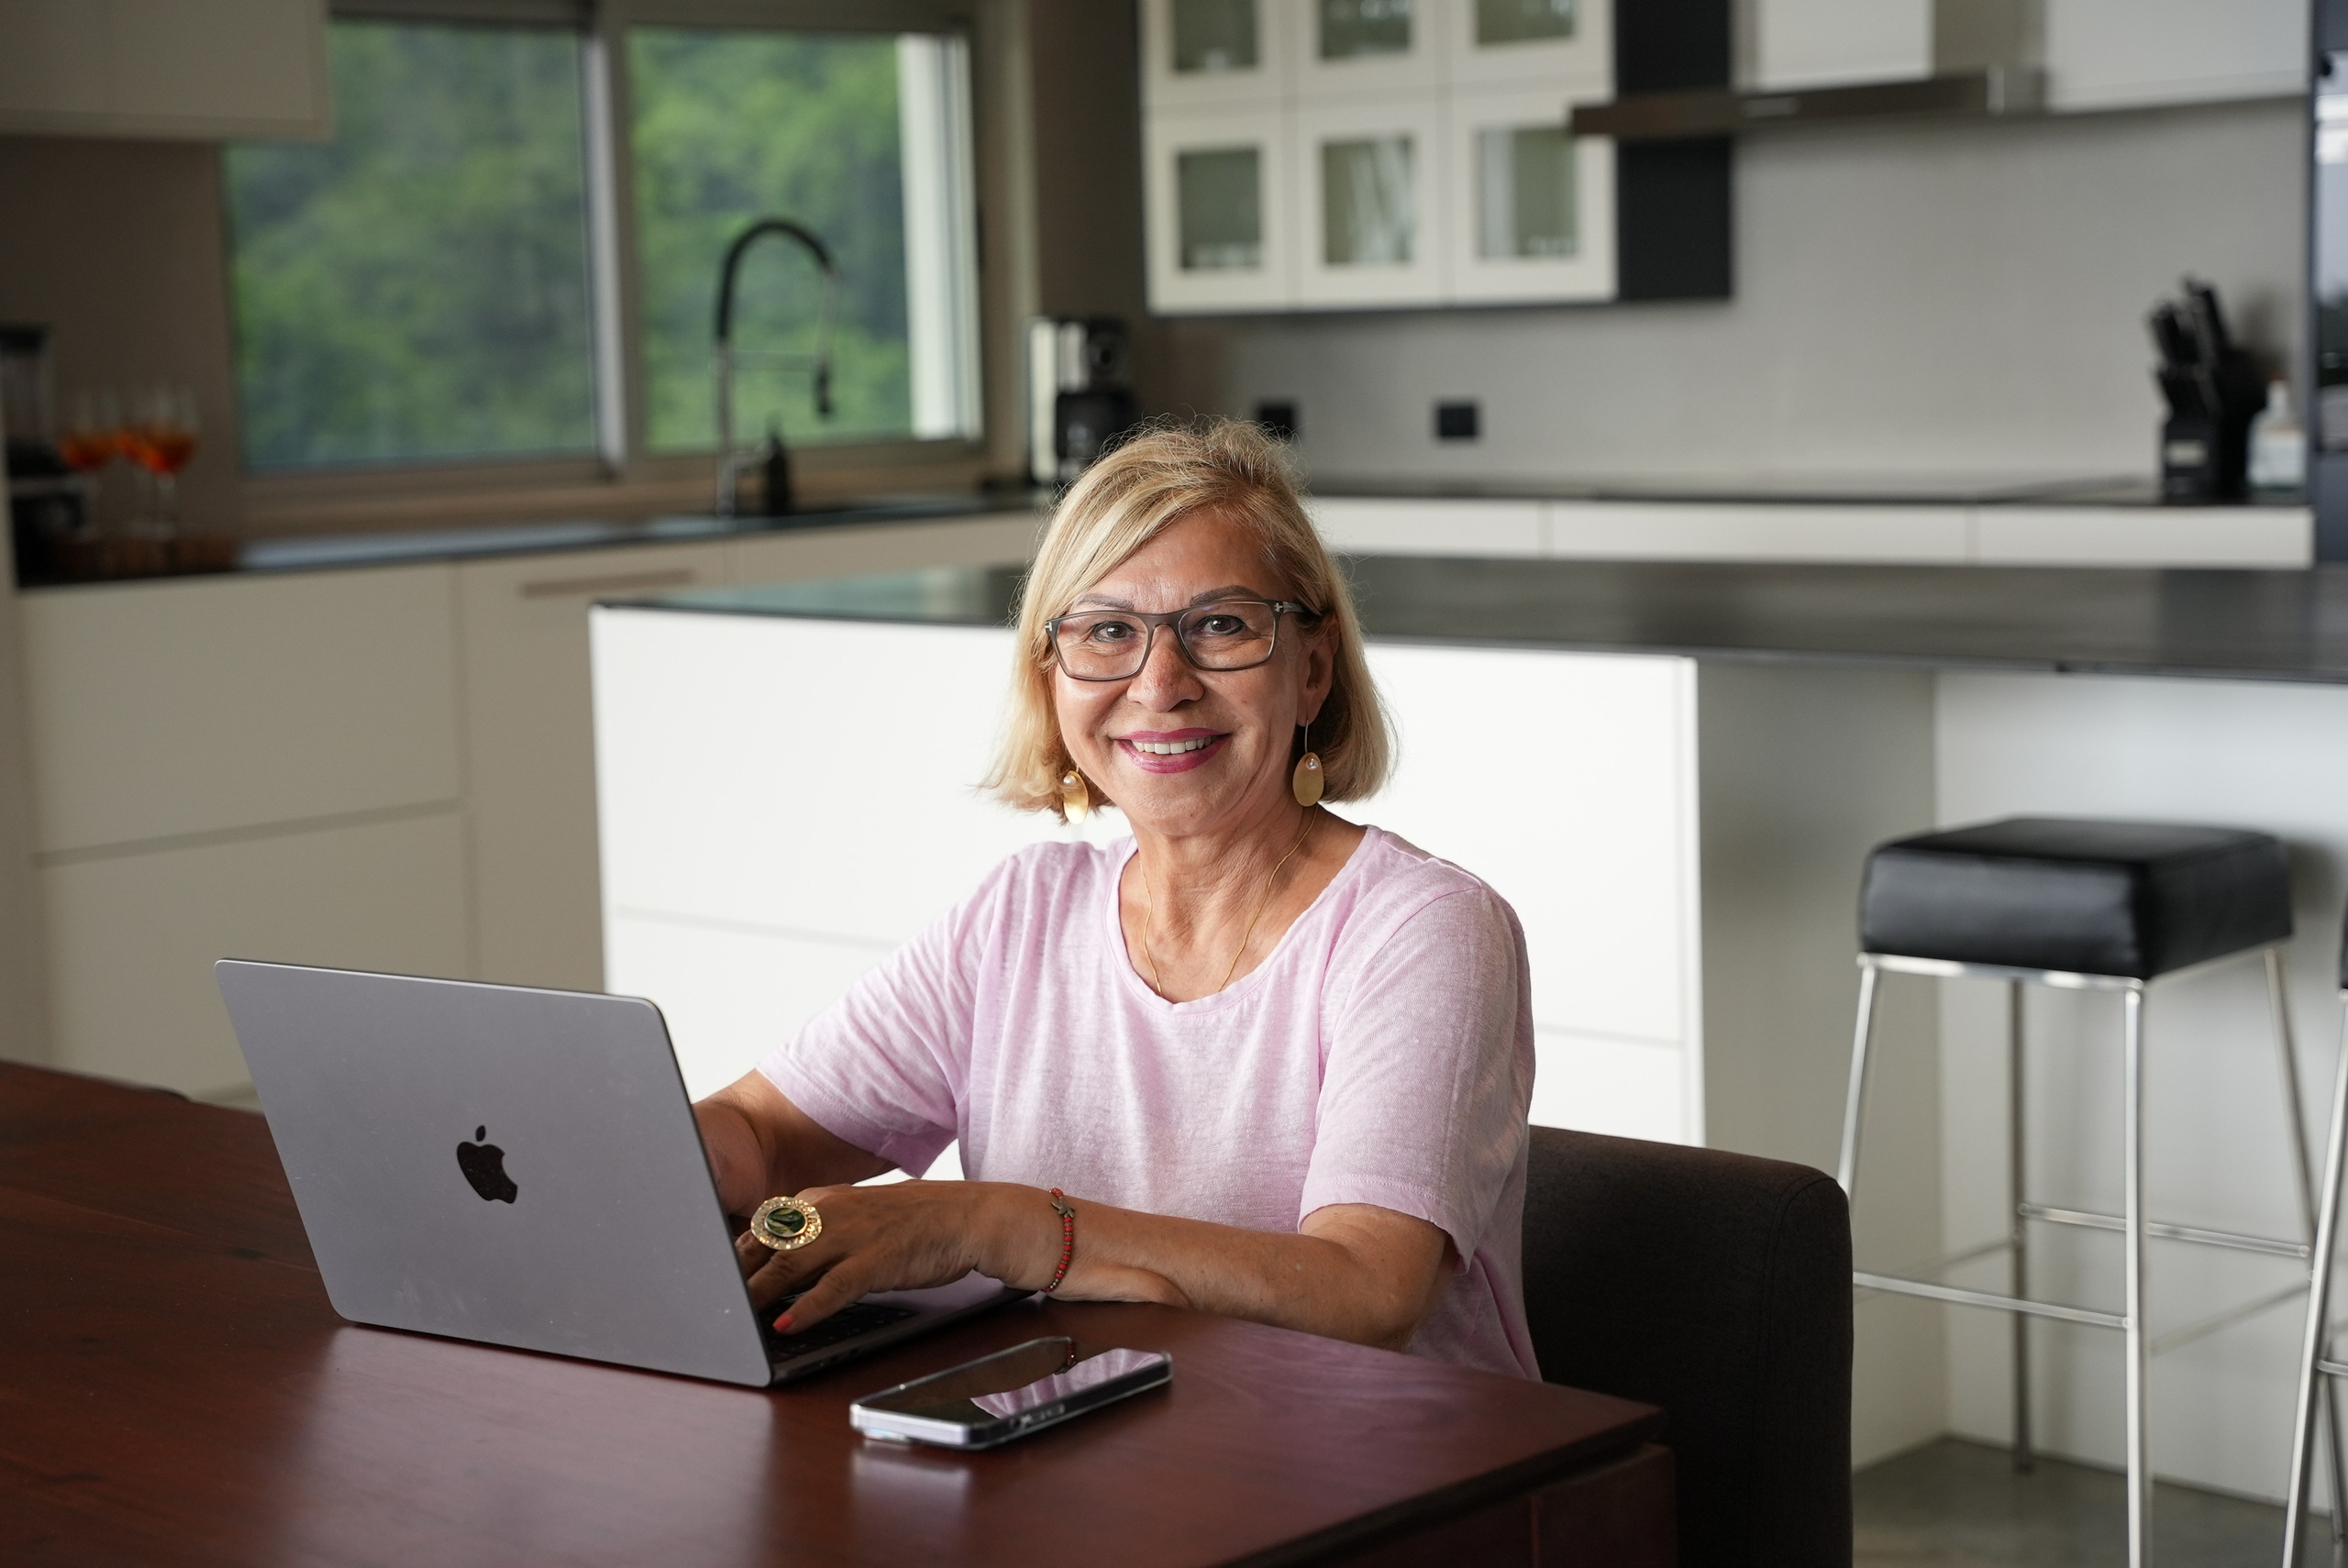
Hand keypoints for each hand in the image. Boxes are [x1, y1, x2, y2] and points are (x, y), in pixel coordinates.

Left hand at [732, 1180, 1061, 1333]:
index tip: (714, 1279)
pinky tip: (787, 1324)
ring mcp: (851, 1236)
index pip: (764, 1227)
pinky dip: (805, 1308)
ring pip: (789, 1265)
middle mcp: (829, 1213)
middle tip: (713, 1303)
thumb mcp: (859, 1218)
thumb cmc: (915, 1223)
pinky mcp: (874, 1260)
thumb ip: (820, 1234)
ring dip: (758, 1293)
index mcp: (822, 1200)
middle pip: (767, 1246)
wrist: (968, 1218)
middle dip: (736, 1276)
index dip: (735, 1256)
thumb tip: (781, 1263)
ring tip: (736, 1317)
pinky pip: (831, 1288)